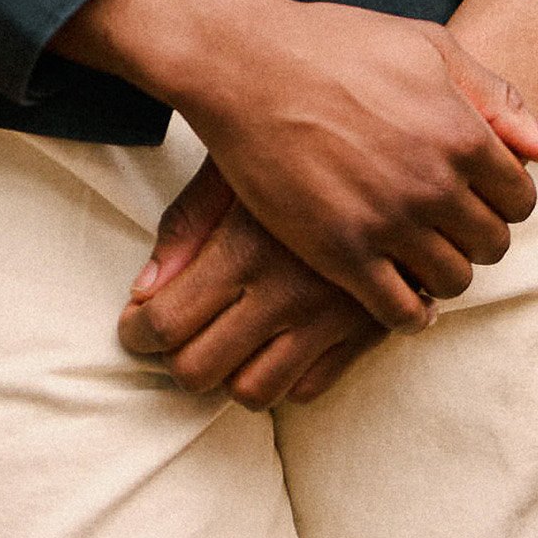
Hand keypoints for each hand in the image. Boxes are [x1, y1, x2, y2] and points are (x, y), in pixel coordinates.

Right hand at [52, 0, 537, 334]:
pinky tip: (395, 287)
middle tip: (444, 219)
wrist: (246, 63)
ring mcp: (387, 221)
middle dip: (475, 233)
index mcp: (462, 131)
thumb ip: (496, 99)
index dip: (501, 196)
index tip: (474, 191)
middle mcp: (434, 183)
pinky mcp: (340, 252)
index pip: (519, 198)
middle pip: (491, 244)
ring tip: (417, 248)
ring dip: (443, 270)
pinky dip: (409, 310)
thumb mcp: (425, 47)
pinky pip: (400, 312)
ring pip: (452, 282)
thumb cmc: (335, 44)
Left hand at [118, 157, 384, 409]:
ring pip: (253, 392)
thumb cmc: (304, 144)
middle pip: (199, 370)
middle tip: (172, 337)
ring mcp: (327, 320)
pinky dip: (283, 375)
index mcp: (244, 248)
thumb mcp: (238, 163)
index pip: (166, 324)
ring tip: (225, 342)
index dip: (138, 332)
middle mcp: (284, 293)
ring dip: (229, 374)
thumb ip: (188, 223)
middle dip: (174, 359)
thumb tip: (145, 288)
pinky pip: (307, 389)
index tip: (135, 325)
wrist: (402, 149)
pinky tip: (276, 339)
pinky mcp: (366, 332)